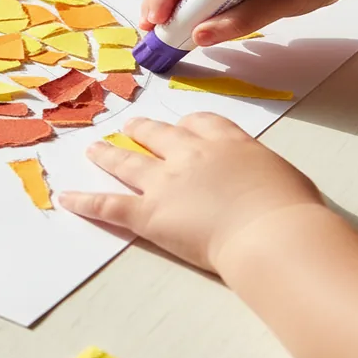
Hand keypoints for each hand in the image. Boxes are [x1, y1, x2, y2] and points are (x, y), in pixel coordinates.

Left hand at [59, 114, 322, 271]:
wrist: (271, 233)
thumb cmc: (289, 211)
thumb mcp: (284, 179)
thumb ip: (262, 176)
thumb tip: (261, 185)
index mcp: (228, 144)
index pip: (202, 124)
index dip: (188, 125)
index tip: (181, 127)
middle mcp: (191, 155)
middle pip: (160, 135)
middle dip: (144, 130)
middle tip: (132, 127)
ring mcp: (165, 182)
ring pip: (128, 162)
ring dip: (109, 155)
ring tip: (94, 149)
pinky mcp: (148, 213)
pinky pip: (109, 205)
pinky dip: (85, 202)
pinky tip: (67, 199)